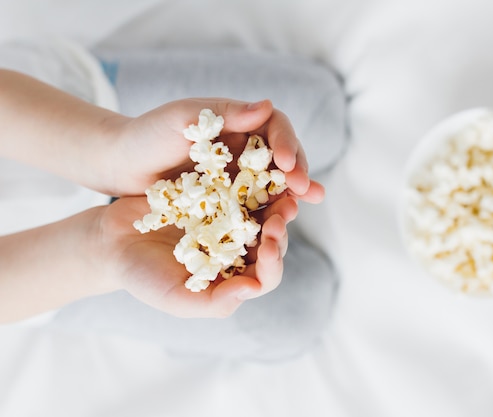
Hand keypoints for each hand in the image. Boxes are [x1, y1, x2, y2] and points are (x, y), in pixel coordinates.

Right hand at [97, 194, 297, 317]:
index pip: (266, 275)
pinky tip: (256, 167)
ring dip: (275, 200)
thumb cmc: (141, 276)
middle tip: (285, 211)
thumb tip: (253, 289)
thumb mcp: (175, 297)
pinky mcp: (218, 195)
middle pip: (272, 240)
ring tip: (280, 188)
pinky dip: (252, 179)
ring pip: (262, 211)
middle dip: (281, 227)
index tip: (271, 247)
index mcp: (234, 276)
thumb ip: (215, 302)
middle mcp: (238, 249)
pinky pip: (241, 186)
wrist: (112, 240)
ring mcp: (230, 221)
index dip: (274, 263)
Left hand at [105, 98, 324, 202]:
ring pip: (275, 179)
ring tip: (310, 201)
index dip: (287, 144)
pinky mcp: (230, 195)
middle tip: (305, 189)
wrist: (121, 165)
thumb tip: (267, 106)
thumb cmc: (147, 136)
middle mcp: (245, 144)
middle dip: (297, 170)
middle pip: (282, 154)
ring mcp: (239, 171)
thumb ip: (223, 113)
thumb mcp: (182, 118)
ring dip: (294, 190)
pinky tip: (284, 218)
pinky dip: (273, 207)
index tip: (287, 164)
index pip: (275, 127)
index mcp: (238, 120)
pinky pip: (257, 201)